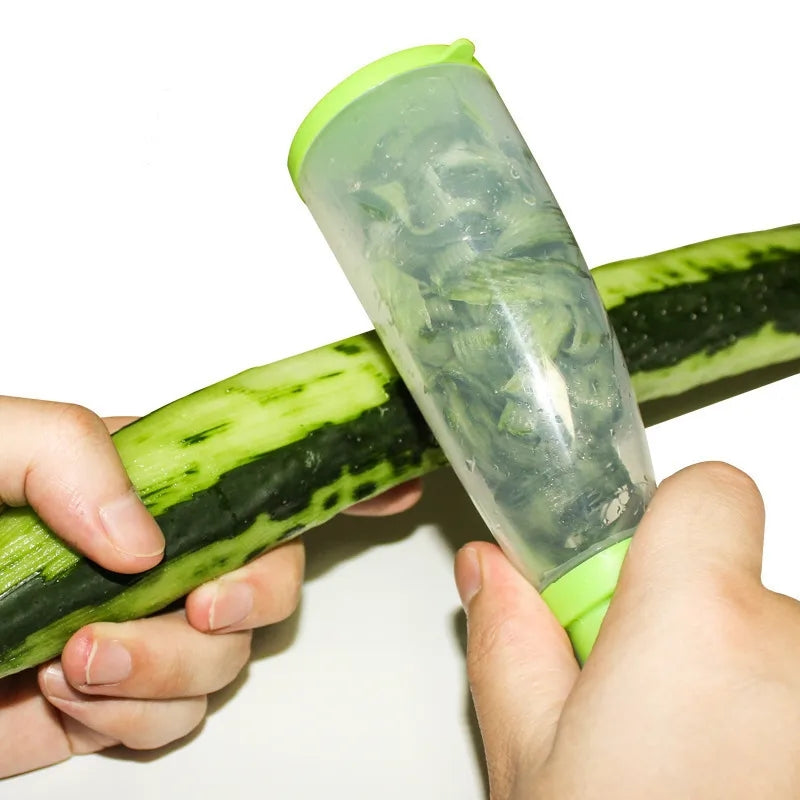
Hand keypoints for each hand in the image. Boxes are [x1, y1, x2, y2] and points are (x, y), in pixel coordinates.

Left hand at [0, 397, 420, 776]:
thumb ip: (62, 446)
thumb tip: (144, 529)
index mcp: (141, 477)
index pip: (260, 470)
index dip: (336, 476)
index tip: (393, 480)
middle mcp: (152, 553)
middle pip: (267, 577)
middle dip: (251, 597)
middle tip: (197, 601)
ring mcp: (136, 628)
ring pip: (227, 658)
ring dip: (172, 667)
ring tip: (82, 657)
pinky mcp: (104, 703)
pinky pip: (172, 719)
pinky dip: (135, 717)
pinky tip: (67, 692)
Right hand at [455, 462, 799, 798]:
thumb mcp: (531, 759)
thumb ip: (511, 643)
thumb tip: (491, 571)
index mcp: (699, 625)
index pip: (712, 491)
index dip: (666, 521)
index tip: (626, 579)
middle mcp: (792, 655)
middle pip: (734, 580)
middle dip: (685, 623)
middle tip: (638, 701)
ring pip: (769, 646)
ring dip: (730, 680)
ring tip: (684, 759)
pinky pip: (793, 690)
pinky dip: (767, 719)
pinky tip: (723, 776)